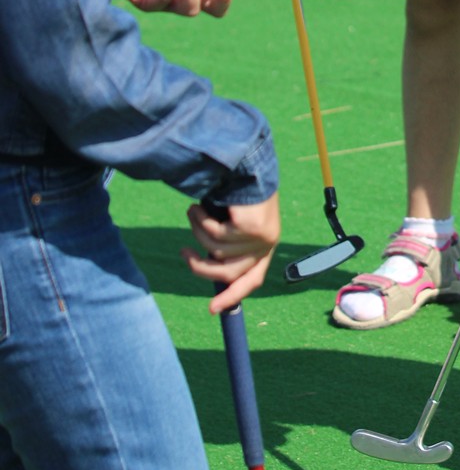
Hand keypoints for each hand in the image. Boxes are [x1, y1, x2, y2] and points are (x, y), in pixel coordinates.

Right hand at [182, 195, 280, 312]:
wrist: (246, 160)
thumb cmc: (235, 190)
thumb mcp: (232, 222)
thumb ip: (226, 244)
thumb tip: (208, 264)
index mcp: (265, 245)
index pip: (253, 280)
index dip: (233, 296)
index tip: (212, 309)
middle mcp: (266, 244)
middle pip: (228, 272)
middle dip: (200, 267)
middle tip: (182, 252)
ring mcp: (261, 237)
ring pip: (216, 251)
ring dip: (198, 231)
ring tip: (193, 212)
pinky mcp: (252, 227)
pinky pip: (214, 235)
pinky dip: (201, 221)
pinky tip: (199, 207)